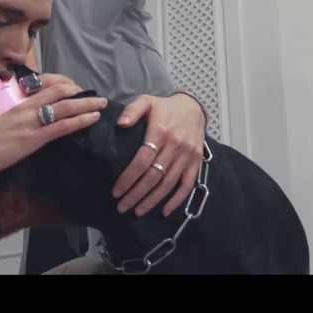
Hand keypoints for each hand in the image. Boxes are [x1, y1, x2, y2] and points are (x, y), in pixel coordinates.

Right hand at [0, 74, 106, 181]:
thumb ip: (0, 109)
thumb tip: (7, 110)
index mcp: (14, 100)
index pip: (42, 84)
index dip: (61, 83)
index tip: (71, 85)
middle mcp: (25, 106)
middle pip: (58, 91)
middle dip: (78, 90)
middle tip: (91, 94)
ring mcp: (31, 122)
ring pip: (66, 106)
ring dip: (87, 104)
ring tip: (101, 103)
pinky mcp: (34, 138)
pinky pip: (63, 126)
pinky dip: (81, 120)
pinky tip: (93, 118)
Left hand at [111, 93, 205, 216]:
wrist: (194, 107)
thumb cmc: (165, 107)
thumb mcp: (146, 101)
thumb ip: (132, 111)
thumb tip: (121, 124)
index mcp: (160, 131)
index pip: (142, 160)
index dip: (128, 178)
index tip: (116, 191)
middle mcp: (175, 145)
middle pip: (153, 176)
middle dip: (136, 194)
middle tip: (122, 207)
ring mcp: (187, 155)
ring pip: (168, 184)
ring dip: (152, 200)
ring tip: (137, 211)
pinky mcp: (196, 162)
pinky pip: (187, 185)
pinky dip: (177, 200)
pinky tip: (165, 211)